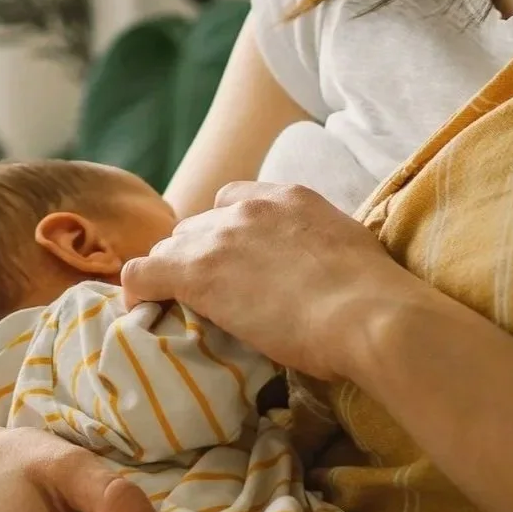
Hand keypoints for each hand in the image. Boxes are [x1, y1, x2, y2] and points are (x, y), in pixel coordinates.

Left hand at [119, 181, 415, 379]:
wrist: (368, 314)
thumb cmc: (374, 298)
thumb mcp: (346, 251)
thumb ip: (318, 248)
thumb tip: (317, 274)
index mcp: (288, 197)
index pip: (232, 201)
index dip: (225, 234)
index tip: (231, 263)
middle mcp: (248, 208)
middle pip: (197, 226)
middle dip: (197, 255)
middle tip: (209, 294)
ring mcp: (220, 238)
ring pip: (170, 248)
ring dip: (173, 275)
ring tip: (178, 309)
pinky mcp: (196, 273)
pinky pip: (143, 272)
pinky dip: (137, 290)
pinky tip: (140, 309)